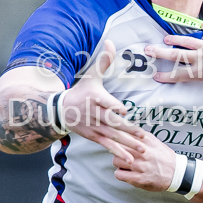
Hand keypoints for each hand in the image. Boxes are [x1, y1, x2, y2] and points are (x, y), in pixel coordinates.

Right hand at [60, 41, 143, 161]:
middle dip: (127, 130)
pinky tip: (130, 161)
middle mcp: (95, 114)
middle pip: (112, 122)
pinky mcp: (94, 137)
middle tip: (142, 135)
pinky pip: (108, 145)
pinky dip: (118, 153)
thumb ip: (103, 61)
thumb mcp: (91, 76)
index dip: (113, 106)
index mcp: (95, 98)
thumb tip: (110, 41)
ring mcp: (95, 127)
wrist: (60, 111)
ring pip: (113, 136)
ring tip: (142, 149)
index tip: (122, 109)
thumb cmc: (80, 92)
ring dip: (128, 144)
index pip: (105, 102)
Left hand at [109, 130, 182, 191]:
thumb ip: (141, 136)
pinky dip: (120, 174)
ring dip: (119, 163)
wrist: (176, 173)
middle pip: (117, 146)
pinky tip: (126, 173)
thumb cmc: (164, 157)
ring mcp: (140, 166)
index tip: (115, 138)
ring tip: (126, 164)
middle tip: (122, 154)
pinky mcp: (138, 179)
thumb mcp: (155, 142)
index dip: (117, 136)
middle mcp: (142, 152)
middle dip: (118, 150)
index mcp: (146, 140)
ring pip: (116, 160)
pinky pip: (119, 174)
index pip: (124, 133)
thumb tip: (126, 128)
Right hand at [146, 22, 202, 127]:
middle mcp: (199, 57)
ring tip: (166, 37)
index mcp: (199, 71)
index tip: (154, 75)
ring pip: (189, 42)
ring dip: (177, 39)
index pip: (179, 75)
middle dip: (161, 53)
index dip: (166, 76)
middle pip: (177, 55)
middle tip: (148, 49)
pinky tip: (201, 23)